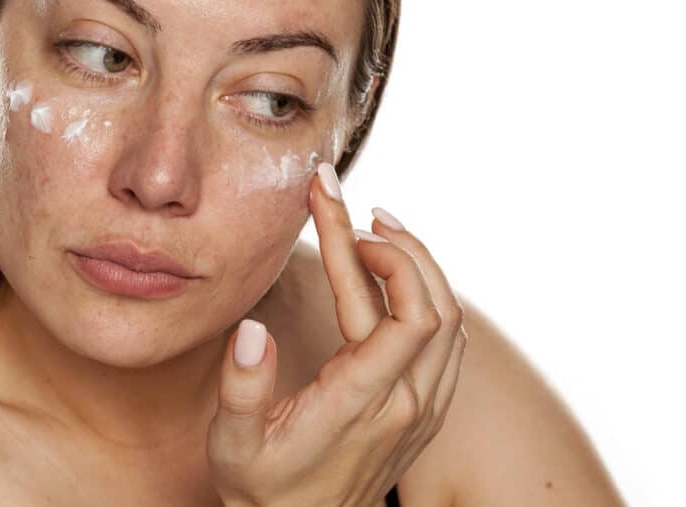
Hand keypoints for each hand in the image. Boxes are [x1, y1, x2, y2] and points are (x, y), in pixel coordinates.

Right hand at [207, 162, 467, 506]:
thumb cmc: (265, 490)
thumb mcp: (234, 445)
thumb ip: (243, 387)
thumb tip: (252, 328)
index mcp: (363, 401)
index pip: (404, 311)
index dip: (382, 253)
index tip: (340, 207)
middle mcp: (408, 403)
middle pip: (436, 304)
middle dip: (399, 244)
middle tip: (357, 210)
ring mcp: (424, 409)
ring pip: (452, 321)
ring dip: (420, 267)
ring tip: (376, 232)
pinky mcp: (426, 413)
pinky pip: (449, 342)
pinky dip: (429, 296)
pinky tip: (396, 279)